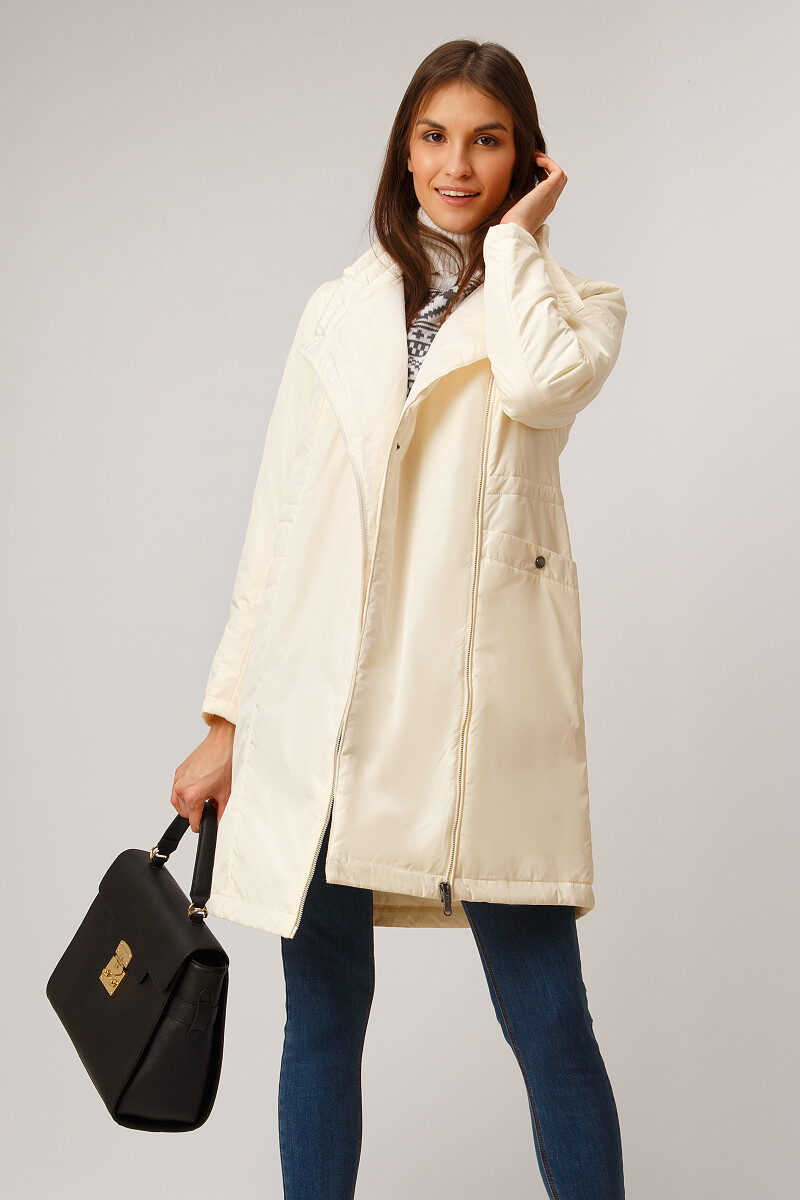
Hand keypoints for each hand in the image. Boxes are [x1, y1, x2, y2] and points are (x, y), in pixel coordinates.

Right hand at [171, 716, 234, 832]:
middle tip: (211, 804)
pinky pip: (177, 789)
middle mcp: (181, 787)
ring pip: (178, 802)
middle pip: (185, 813)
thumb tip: (219, 823)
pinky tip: (199, 787)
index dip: (202, 825)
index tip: (208, 823)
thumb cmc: (225, 762)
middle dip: (197, 812)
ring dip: (188, 804)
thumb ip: (222, 813)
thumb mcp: (226, 793)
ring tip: (204, 797)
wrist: (222, 742)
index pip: (193, 822)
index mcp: (192, 795)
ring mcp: (178, 779)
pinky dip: (185, 792)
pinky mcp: (178, 771)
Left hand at [500, 152, 567, 236]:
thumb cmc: (511, 224)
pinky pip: (557, 171)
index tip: (532, 169)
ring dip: (549, 163)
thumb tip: (507, 195)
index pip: (550, 189)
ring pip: (560, 175)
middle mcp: (550, 202)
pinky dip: (548, 163)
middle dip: (548, 168)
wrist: (515, 230)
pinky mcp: (548, 190)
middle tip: (534, 161)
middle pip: (559, 181)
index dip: (543, 176)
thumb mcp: (515, 211)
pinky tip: (536, 161)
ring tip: (535, 158)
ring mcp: (551, 196)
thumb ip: (517, 203)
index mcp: (543, 207)